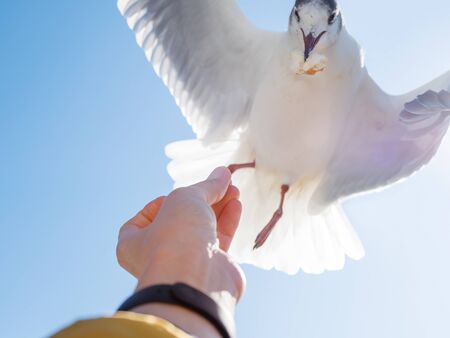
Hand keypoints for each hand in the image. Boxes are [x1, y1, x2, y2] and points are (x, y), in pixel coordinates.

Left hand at [117, 167, 244, 336]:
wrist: (196, 282)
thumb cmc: (175, 239)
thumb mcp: (185, 199)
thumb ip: (206, 186)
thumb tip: (222, 173)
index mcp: (134, 243)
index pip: (144, 218)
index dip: (159, 203)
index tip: (175, 194)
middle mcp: (159, 254)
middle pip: (181, 219)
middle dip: (202, 199)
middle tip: (221, 183)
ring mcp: (186, 262)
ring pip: (202, 228)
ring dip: (218, 207)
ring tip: (234, 189)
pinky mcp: (210, 268)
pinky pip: (219, 240)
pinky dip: (227, 221)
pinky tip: (236, 204)